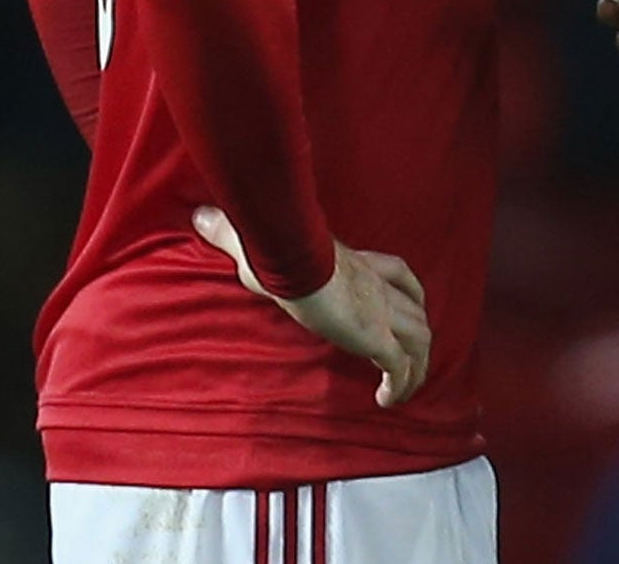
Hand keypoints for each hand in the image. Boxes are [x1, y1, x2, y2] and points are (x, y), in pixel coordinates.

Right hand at [192, 207, 431, 406]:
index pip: (399, 273)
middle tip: (411, 358)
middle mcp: (377, 288)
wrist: (294, 258)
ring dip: (417, 367)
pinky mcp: (374, 336)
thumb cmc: (279, 249)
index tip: (410, 306)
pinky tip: (387, 401)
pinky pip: (399, 367)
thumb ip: (232, 234)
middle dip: (418, 334)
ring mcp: (380, 312)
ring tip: (404, 390)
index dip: (409, 292)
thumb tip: (200, 217)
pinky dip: (401, 385)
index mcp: (359, 265)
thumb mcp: (257, 244)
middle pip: (416, 310)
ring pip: (418, 341)